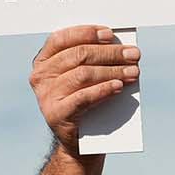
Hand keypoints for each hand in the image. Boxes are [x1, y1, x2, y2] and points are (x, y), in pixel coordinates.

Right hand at [30, 25, 139, 155]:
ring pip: (83, 74)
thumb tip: (120, 46)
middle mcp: (41, 76)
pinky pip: (83, 97)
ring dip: (112, 70)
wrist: (77, 141)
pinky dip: (103, 89)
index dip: (87, 33)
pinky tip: (118, 86)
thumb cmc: (83, 102)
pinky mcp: (56, 114)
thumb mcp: (82, 76)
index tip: (110, 34)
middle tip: (133, 54)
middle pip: (78, 55)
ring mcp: (46, 96)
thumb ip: (91, 59)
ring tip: (132, 71)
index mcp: (44, 61)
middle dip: (110, 53)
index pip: (62, 38)